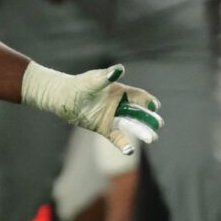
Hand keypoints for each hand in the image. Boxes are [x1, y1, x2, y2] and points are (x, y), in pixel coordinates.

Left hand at [24, 63, 162, 156]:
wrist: (62, 97)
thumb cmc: (78, 85)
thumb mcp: (92, 80)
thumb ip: (106, 77)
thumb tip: (119, 69)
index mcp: (119, 91)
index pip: (138, 96)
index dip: (147, 100)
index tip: (155, 106)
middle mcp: (118, 104)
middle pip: (137, 112)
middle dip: (148, 119)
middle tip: (159, 125)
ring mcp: (111, 117)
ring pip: (130, 125)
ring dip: (141, 131)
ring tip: (153, 138)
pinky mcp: (103, 128)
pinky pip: (116, 137)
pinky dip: (123, 143)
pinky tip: (130, 150)